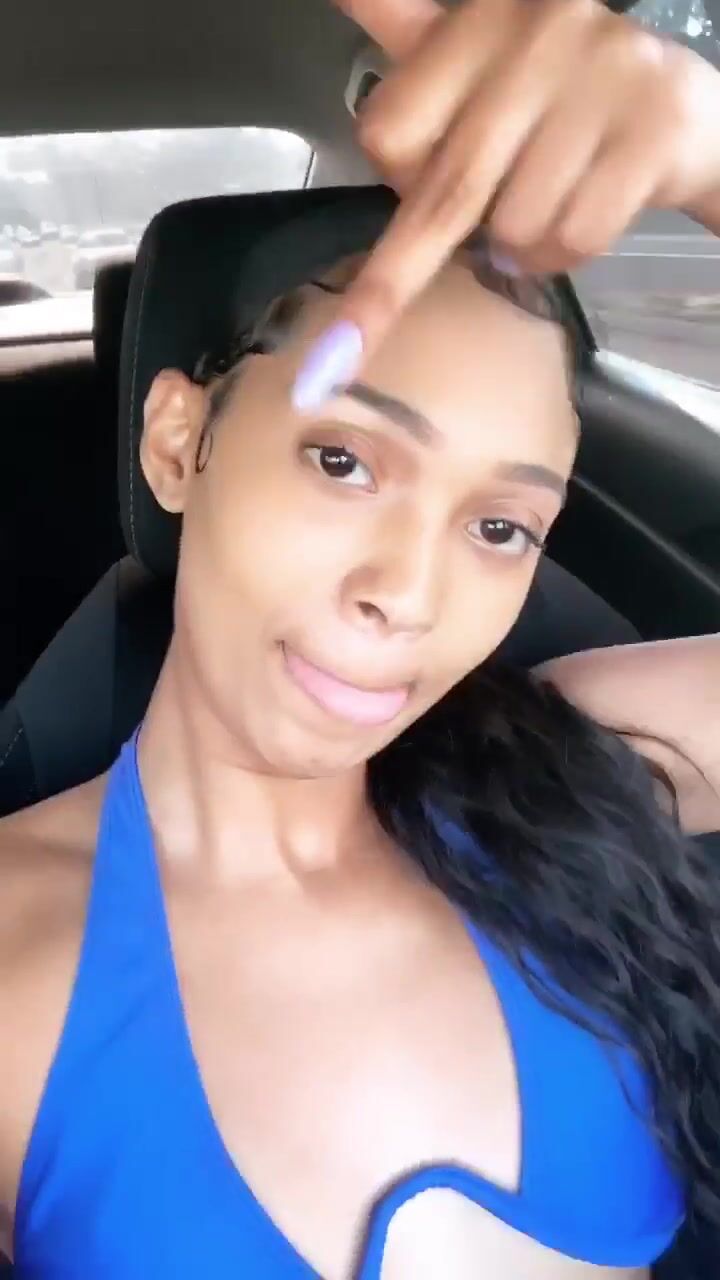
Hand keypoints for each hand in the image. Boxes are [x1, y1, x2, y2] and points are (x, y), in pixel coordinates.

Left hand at [292, 0, 719, 410]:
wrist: (675, 114)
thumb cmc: (553, 101)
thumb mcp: (468, 59)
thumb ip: (400, 25)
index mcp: (479, 17)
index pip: (390, 134)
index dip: (401, 180)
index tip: (420, 186)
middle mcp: (540, 32)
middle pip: (449, 189)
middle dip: (408, 270)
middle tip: (391, 308)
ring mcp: (604, 77)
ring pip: (515, 225)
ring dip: (520, 247)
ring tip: (543, 210)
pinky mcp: (653, 131)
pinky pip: (573, 238)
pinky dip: (564, 255)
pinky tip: (576, 222)